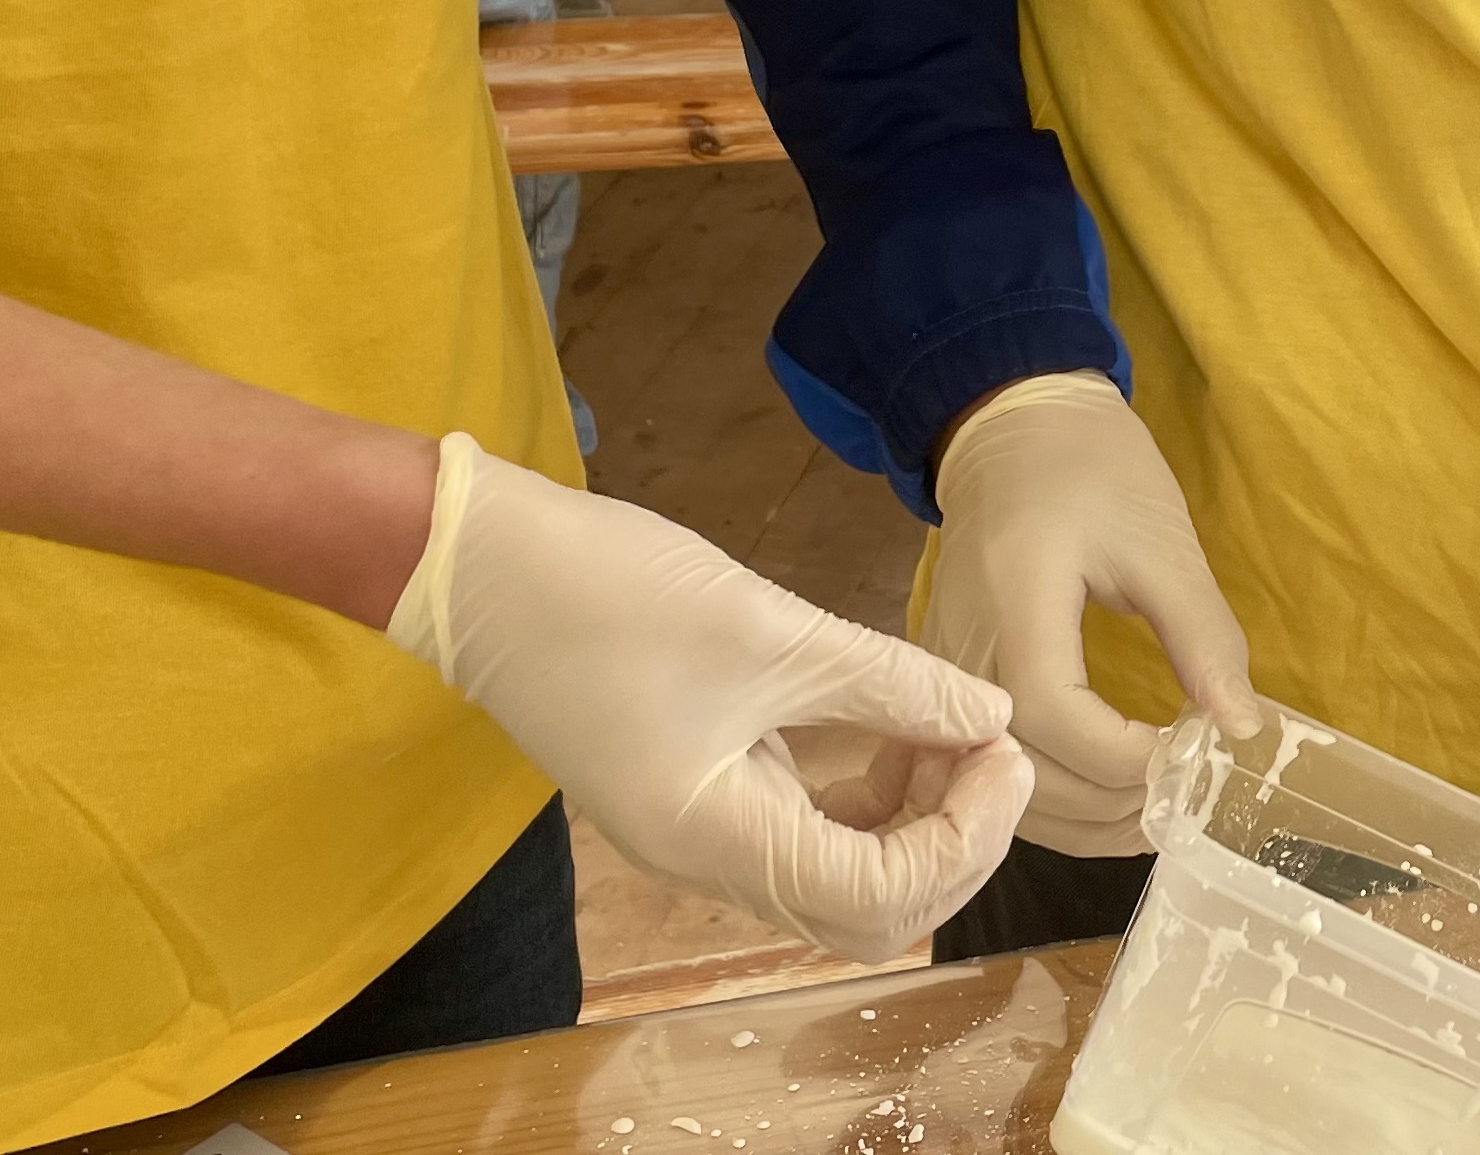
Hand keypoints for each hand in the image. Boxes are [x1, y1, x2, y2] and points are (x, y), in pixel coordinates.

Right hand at [387, 436, 1032, 960]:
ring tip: (950, 728)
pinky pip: (808, 829)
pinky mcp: (698, 789)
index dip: (966, 838)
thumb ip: (890, 683)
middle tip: (994, 750)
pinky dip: (868, 793)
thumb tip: (991, 717)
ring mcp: (701, 828)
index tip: (1004, 750)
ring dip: (915, 819)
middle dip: (953, 842)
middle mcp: (709, 859)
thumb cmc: (604, 591)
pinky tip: (894, 725)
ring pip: (842, 876)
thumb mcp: (768, 630)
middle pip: (869, 912)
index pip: (880, 898)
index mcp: (715, 840)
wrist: (475, 566)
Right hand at [927, 373, 1261, 856]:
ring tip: (1153, 808)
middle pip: (1020, 767)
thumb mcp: (1161, 541)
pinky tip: (1104, 793)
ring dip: (1079, 818)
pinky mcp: (947, 682)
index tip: (1189, 753)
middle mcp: (961, 648)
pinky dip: (1048, 797)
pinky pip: (990, 762)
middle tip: (1182, 799)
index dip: (1123, 756)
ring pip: (999, 782)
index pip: (1053, 714)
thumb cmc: (1092, 468)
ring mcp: (944, 671)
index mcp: (1015, 599)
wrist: (1010, 427)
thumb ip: (1202, 636)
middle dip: (1108, 804)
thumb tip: (1241, 730)